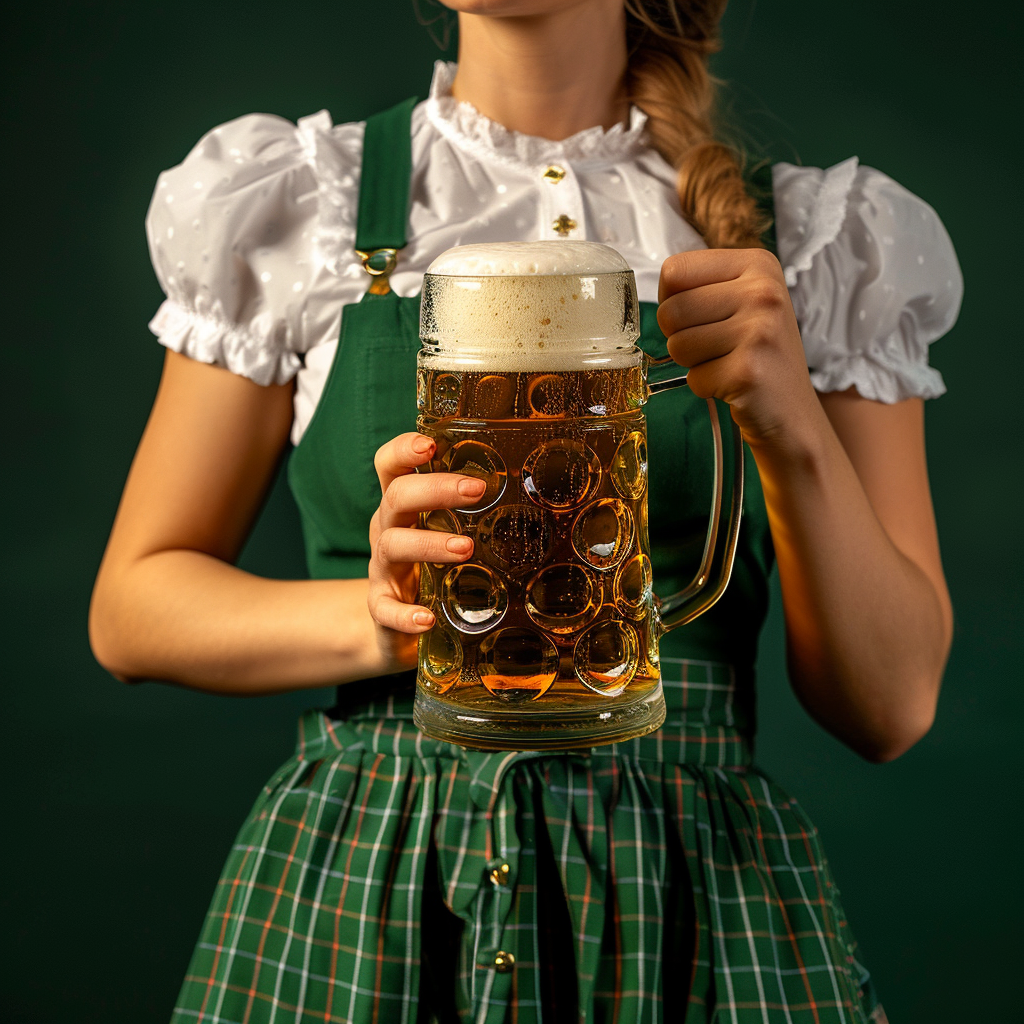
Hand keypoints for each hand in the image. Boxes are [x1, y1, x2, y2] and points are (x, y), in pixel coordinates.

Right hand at [367, 432, 485, 670]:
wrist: (397, 627)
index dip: (403, 450)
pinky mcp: (382, 608)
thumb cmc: (432, 568)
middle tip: (477, 489)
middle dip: (435, 489)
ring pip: (393, 546)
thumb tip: (542, 493)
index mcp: (403, 507)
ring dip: (429, 544)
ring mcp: (382, 570)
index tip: (429, 445)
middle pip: (397, 497)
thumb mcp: (446, 533)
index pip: (391, 467)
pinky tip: (426, 618)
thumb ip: (476, 514)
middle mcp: (387, 530)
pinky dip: (404, 614)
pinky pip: (385, 609)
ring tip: (465, 549)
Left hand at [657, 248, 821, 450]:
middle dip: (680, 337)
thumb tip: (653, 292)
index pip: (674, 271)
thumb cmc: (758, 353)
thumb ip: (701, 287)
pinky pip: (693, 378)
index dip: (672, 301)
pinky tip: (734, 384)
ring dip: (693, 363)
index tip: (700, 316)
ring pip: (676, 345)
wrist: (791, 409)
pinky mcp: (748, 371)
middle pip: (670, 310)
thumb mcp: (742, 301)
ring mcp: (759, 331)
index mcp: (758, 264)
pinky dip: (706, 387)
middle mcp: (763, 292)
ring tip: (726, 363)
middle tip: (715, 347)